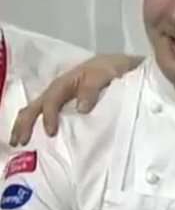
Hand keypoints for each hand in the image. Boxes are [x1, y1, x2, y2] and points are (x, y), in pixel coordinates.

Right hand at [10, 53, 138, 145]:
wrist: (120, 67)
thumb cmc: (111, 69)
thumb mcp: (105, 74)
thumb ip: (92, 88)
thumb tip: (81, 109)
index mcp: (65, 83)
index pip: (51, 100)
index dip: (49, 116)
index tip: (51, 133)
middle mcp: (58, 91)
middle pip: (35, 106)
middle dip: (24, 123)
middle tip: (20, 142)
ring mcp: (61, 98)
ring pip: (36, 110)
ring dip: (26, 126)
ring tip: (20, 143)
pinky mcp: (66, 104)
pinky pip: (47, 114)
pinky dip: (37, 125)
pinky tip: (37, 140)